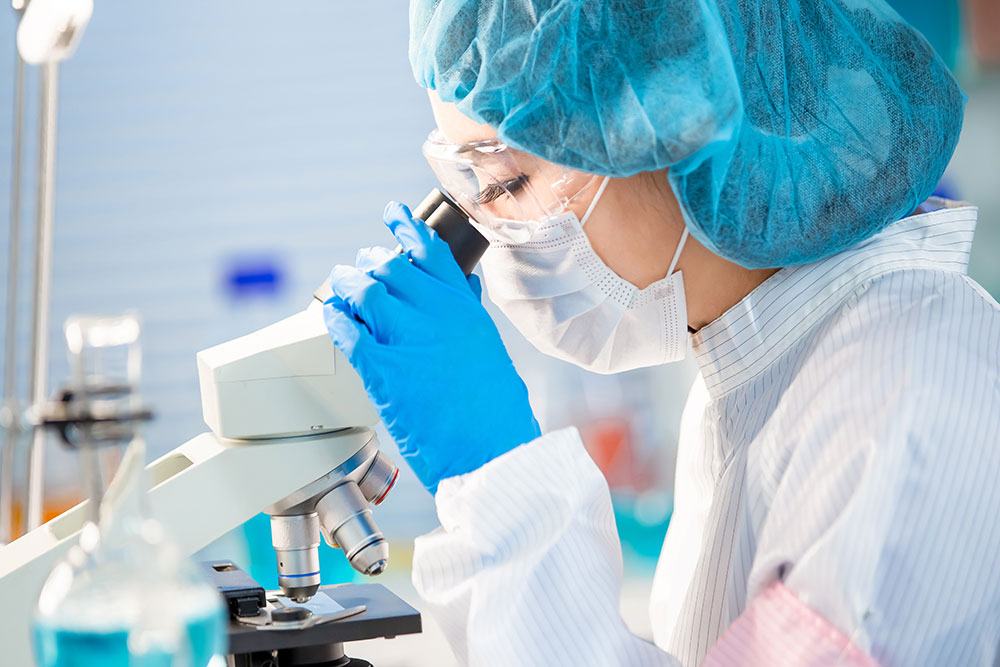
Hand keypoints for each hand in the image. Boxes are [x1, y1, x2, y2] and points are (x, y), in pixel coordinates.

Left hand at [325, 201, 540, 493]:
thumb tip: (464, 288)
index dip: (405, 228)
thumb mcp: (489, 350)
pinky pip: (347, 331)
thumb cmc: (497, 411)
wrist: (491, 452)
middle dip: (370, 262)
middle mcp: (437, 314)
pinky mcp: (383, 369)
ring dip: (347, 284)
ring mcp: (407, 339)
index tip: (392, 215)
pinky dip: (336, 318)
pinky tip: (332, 316)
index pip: (430, 251)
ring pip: (364, 291)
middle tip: (360, 265)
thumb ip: (469, 314)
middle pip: (390, 266)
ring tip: (340, 284)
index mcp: (466, 309)